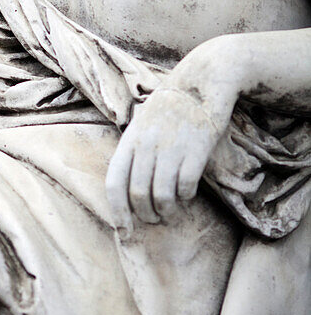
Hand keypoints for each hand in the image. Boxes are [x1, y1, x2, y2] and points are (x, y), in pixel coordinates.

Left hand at [105, 85, 230, 236]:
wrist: (201, 82)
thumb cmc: (169, 107)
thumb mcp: (141, 124)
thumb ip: (133, 152)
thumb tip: (127, 190)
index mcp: (129, 141)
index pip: (114, 183)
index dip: (117, 212)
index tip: (123, 231)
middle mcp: (146, 146)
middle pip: (138, 195)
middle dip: (146, 215)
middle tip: (154, 220)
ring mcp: (171, 147)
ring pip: (162, 196)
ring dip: (166, 211)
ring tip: (170, 212)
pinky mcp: (195, 149)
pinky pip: (185, 186)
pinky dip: (185, 197)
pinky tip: (187, 193)